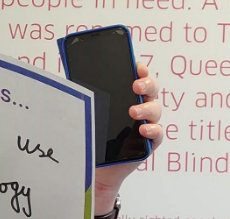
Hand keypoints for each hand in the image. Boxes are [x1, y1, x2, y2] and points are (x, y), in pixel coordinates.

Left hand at [94, 63, 162, 214]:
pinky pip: (158, 133)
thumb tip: (70, 79)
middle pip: (152, 89)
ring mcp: (146, 122)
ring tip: (132, 111)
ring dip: (146, 108)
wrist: (94, 164)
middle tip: (136, 86)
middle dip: (147, 84)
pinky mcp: (149, 141)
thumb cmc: (92, 132)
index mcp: (126, 94)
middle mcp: (140, 105)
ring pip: (155, 109)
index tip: (137, 67)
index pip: (139, 76)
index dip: (141, 70)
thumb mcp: (88, 109)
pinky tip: (143, 129)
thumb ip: (84, 94)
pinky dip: (153, 129)